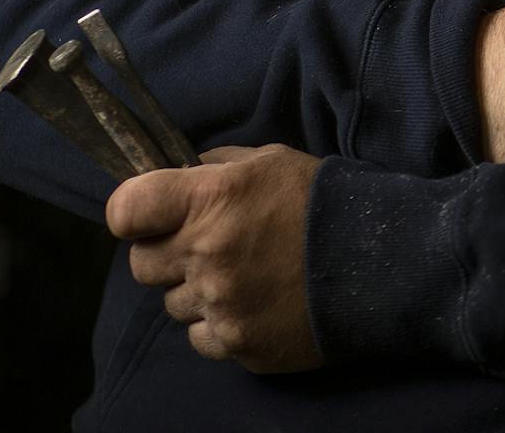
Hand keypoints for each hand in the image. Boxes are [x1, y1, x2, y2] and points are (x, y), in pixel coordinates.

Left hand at [107, 144, 323, 372]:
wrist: (380, 259)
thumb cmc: (323, 201)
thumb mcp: (271, 161)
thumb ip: (218, 167)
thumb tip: (182, 175)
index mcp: (211, 199)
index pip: (124, 211)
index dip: (134, 214)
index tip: (152, 216)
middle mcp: (207, 253)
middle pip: (142, 265)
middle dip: (168, 254)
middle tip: (207, 246)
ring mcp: (221, 304)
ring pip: (173, 304)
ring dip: (197, 291)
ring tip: (244, 276)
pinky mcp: (238, 343)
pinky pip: (200, 338)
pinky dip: (220, 324)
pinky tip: (255, 304)